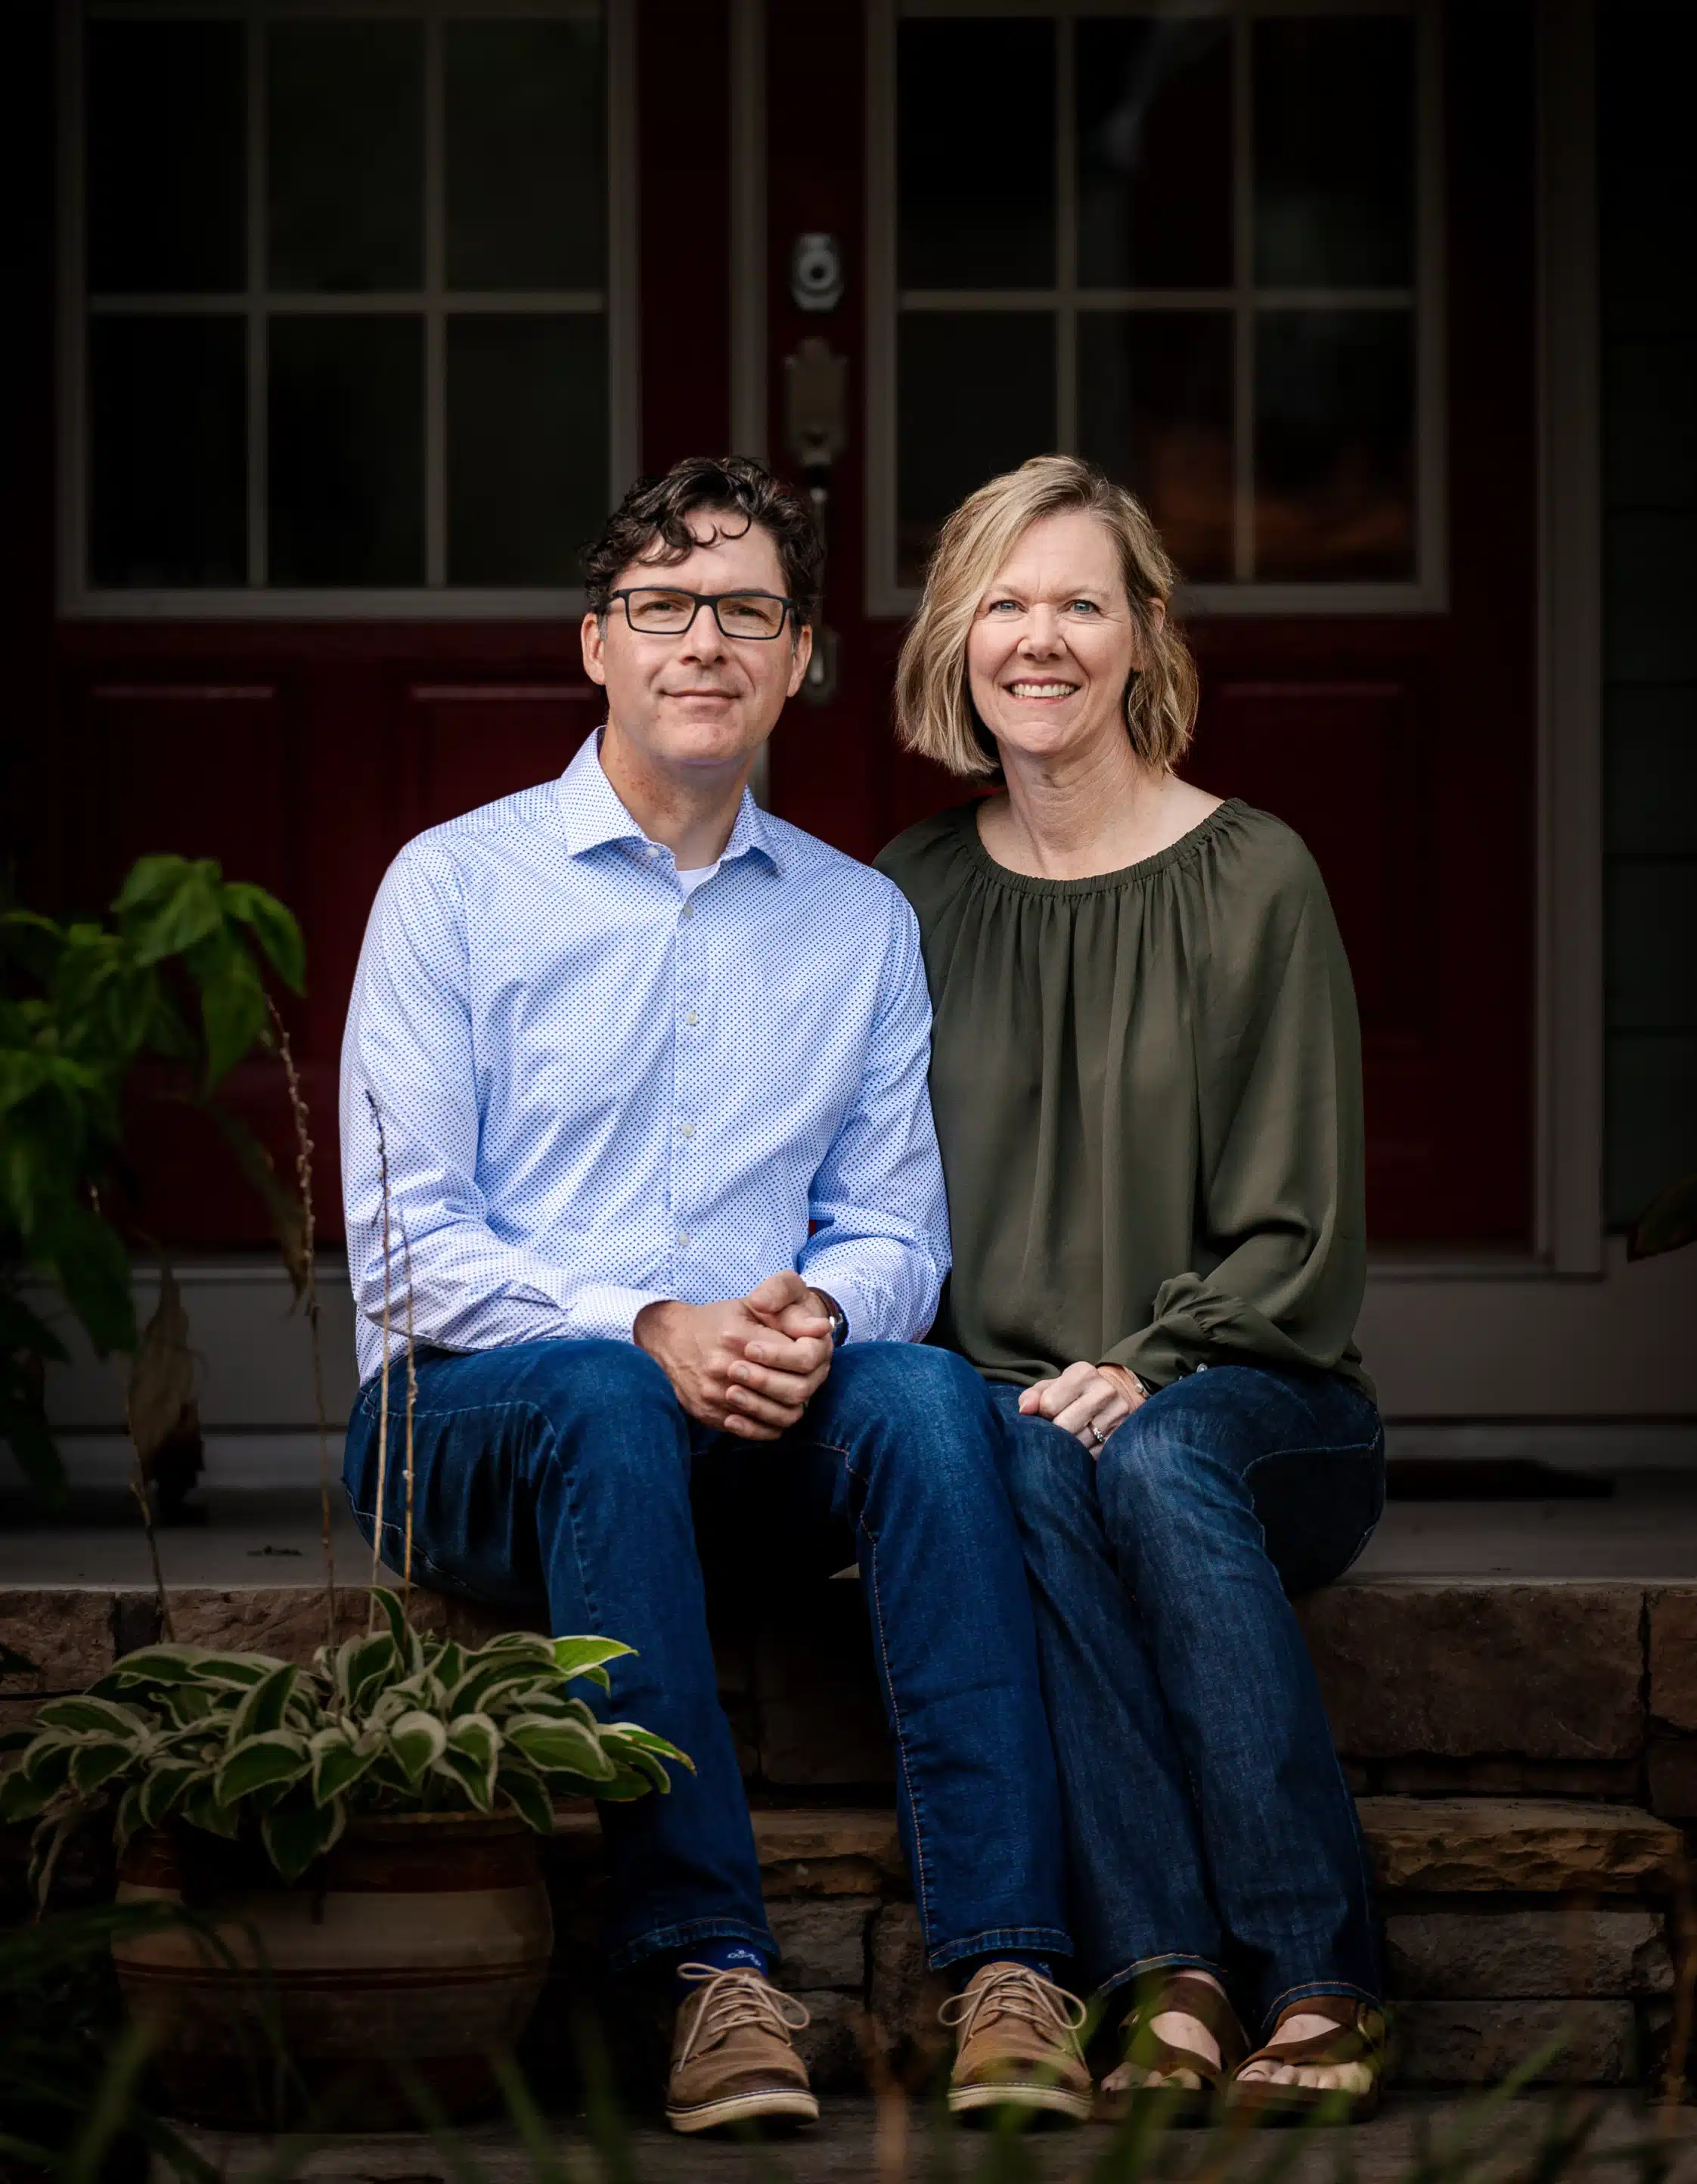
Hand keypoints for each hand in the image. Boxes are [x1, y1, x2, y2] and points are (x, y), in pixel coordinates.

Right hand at [634, 1274, 832, 1440]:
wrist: (668, 1340)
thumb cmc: (716, 1321)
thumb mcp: (750, 1307)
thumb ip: (787, 1315)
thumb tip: (822, 1328)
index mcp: (738, 1337)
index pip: (795, 1357)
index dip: (809, 1357)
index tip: (808, 1354)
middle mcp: (724, 1368)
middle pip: (791, 1391)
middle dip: (805, 1384)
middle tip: (805, 1377)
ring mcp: (715, 1396)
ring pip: (776, 1416)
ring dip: (791, 1406)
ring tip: (791, 1394)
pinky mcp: (709, 1414)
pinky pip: (753, 1431)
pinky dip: (769, 1425)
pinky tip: (771, 1410)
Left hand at [1018, 1360, 1147, 1452]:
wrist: (1119, 1392)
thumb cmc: (1076, 1391)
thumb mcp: (1053, 1386)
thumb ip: (1033, 1395)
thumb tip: (1024, 1411)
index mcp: (1083, 1374)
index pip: (1049, 1404)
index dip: (1041, 1415)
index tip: (1045, 1416)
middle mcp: (1104, 1391)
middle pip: (1064, 1426)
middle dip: (1053, 1434)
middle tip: (1052, 1433)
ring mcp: (1117, 1414)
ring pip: (1079, 1444)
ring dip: (1067, 1447)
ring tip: (1066, 1440)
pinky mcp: (1122, 1435)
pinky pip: (1094, 1455)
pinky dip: (1083, 1456)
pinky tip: (1080, 1448)